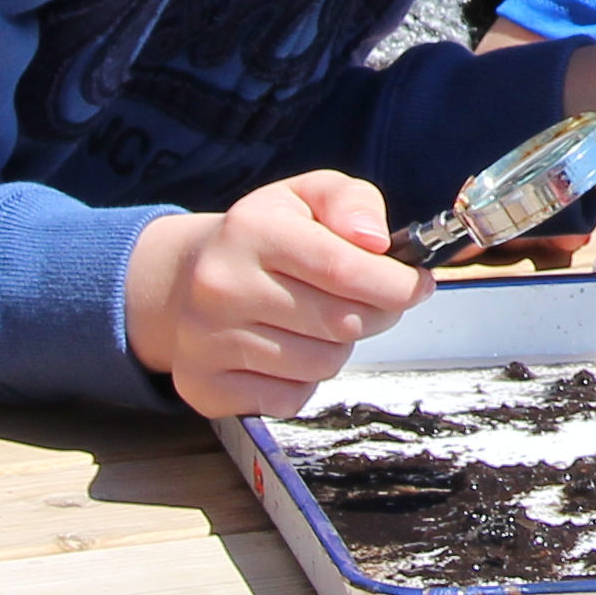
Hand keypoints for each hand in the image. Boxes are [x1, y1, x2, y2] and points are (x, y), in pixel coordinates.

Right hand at [125, 173, 427, 419]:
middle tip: (377, 301)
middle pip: (343, 322)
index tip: (417, 284)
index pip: (344, 268)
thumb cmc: (261, 237)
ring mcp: (208, 342)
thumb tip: (376, 240)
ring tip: (323, 322)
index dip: (396, 283)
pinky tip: (290, 350)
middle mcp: (223, 287)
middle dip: (379, 313)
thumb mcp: (305, 196)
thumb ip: (351, 201)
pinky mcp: (205, 387)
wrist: (178, 281)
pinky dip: (306, 381)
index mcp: (252, 231)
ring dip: (341, 346)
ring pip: (322, 364)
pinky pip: (291, 399)